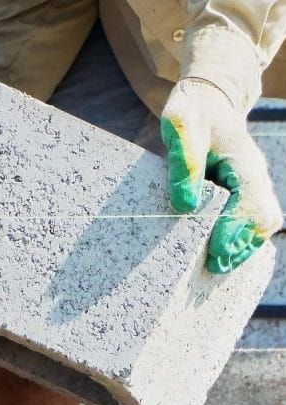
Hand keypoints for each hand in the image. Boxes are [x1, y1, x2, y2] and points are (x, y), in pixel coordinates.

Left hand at [161, 78, 281, 273]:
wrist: (205, 100)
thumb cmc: (191, 113)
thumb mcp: (180, 128)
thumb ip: (183, 164)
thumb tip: (184, 205)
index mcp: (245, 163)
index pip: (251, 205)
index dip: (234, 231)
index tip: (215, 252)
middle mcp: (255, 177)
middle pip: (263, 221)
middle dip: (240, 246)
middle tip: (213, 266)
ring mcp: (252, 185)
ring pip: (260, 224)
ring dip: (241, 247)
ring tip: (215, 266)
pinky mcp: (242, 192)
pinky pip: (249, 221)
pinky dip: (238, 239)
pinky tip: (219, 253)